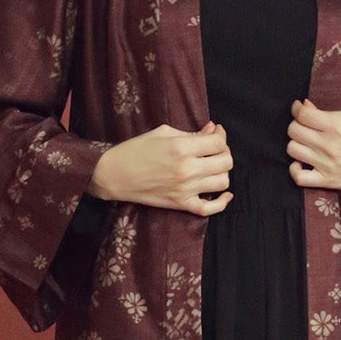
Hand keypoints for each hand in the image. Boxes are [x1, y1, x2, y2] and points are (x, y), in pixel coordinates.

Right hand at [89, 122, 232, 213]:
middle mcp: (187, 169)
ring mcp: (185, 189)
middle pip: (226, 162)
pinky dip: (221, 202)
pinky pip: (210, 208)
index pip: (218, 142)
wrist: (114, 175)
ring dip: (221, 173)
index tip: (215, 133)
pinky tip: (224, 194)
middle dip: (223, 152)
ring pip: (223, 182)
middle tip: (213, 149)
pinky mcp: (181, 204)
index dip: (220, 135)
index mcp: (182, 147)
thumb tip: (212, 130)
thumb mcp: (163, 133)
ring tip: (212, 167)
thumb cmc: (136, 150)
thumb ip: (190, 133)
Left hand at [286, 98, 340, 193]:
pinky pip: (299, 177)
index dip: (297, 109)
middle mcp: (329, 144)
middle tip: (305, 125)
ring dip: (296, 143)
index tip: (299, 109)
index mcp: (338, 125)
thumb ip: (332, 111)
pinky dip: (295, 170)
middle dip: (296, 124)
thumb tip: (307, 106)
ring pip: (292, 150)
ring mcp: (327, 164)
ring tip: (305, 143)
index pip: (303, 114)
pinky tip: (302, 163)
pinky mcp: (328, 181)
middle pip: (294, 130)